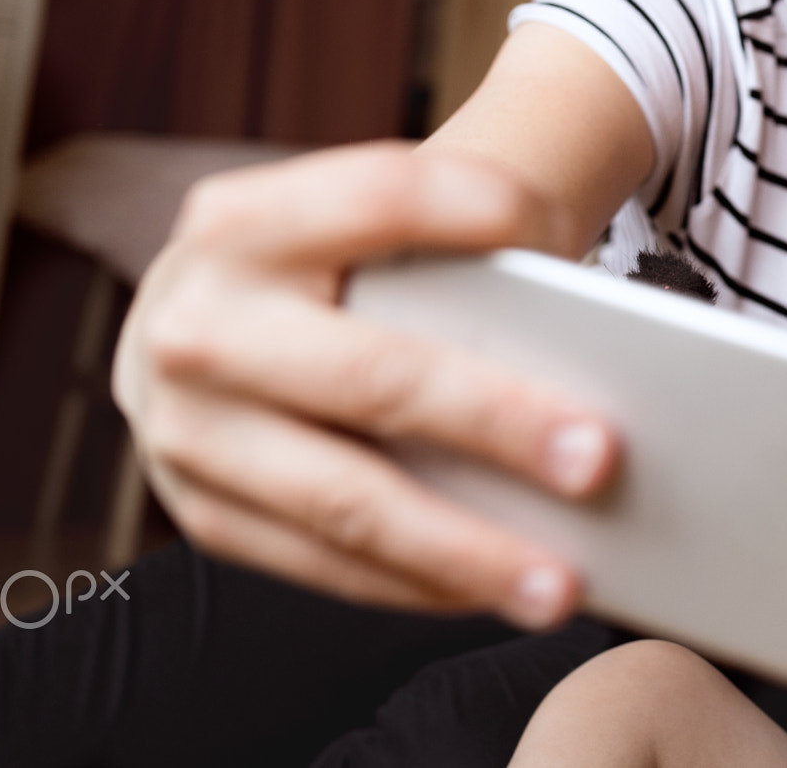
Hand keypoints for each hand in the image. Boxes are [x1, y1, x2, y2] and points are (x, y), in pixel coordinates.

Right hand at [112, 141, 617, 624]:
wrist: (191, 322)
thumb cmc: (317, 272)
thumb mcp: (355, 231)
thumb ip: (444, 256)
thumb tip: (577, 342)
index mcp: (243, 221)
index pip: (377, 197)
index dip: (470, 209)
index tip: (559, 236)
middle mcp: (199, 322)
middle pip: (372, 375)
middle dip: (493, 421)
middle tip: (598, 458)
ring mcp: (188, 429)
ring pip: (347, 500)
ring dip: (467, 549)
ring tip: (561, 581)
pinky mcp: (203, 512)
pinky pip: (326, 565)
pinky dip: (422, 584)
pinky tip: (496, 589)